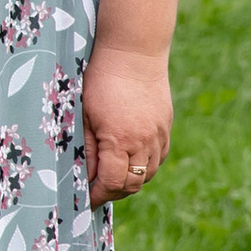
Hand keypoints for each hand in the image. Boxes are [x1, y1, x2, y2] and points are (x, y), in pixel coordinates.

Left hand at [82, 42, 171, 207]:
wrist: (134, 52)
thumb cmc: (101, 79)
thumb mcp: (84, 114)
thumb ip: (86, 148)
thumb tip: (87, 176)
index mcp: (120, 140)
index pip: (111, 182)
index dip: (97, 195)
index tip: (85, 198)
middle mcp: (145, 142)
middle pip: (133, 184)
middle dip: (113, 192)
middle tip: (96, 190)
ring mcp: (159, 134)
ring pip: (149, 173)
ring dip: (131, 180)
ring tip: (112, 176)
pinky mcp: (166, 126)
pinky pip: (159, 157)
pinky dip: (146, 165)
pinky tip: (131, 160)